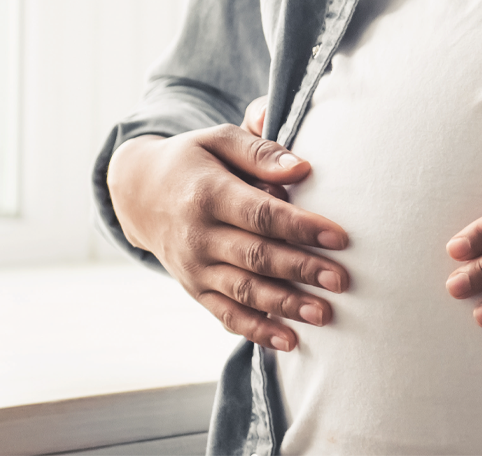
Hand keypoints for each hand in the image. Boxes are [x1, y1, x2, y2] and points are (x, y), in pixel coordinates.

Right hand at [106, 123, 348, 352]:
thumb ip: (260, 152)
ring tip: (324, 314)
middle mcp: (199, 236)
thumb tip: (302, 169)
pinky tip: (289, 341)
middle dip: (301, 271)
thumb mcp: (219, 140)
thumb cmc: (193, 159)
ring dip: (285, 306)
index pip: (260, 214)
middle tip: (342, 281)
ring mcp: (195, 268)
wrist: (139, 192)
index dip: (300, 227)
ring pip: (244, 291)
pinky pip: (225, 315)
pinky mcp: (195, 289)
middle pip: (256, 257)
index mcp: (208, 194)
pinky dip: (256, 330)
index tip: (339, 237)